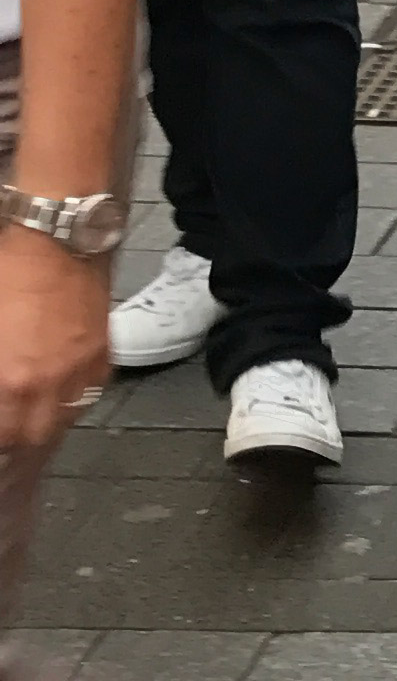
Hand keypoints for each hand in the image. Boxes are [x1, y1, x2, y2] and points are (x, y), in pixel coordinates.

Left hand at [0, 228, 109, 449]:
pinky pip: (90, 391)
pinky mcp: (102, 351)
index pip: (4, 432)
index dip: (0, 439)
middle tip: (8, 436)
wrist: (57, 238)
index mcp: (11, 379)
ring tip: (31, 420)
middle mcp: (48, 383)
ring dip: (44, 425)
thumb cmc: (8, 273)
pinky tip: (58, 392)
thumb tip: (2, 376)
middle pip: (34, 437)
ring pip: (65, 419)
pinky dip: (72, 399)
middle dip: (18, 442)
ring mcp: (80, 369)